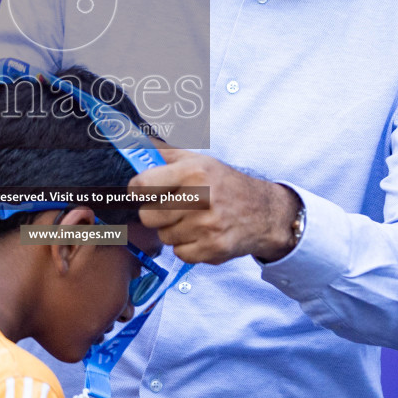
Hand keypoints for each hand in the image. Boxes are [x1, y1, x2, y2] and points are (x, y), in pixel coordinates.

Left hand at [130, 149, 300, 264]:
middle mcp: (200, 198)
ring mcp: (207, 226)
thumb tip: (133, 143)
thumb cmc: (225, 184)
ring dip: (173, 231)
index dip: (137, 190)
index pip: (142, 184)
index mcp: (194, 172)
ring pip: (163, 236)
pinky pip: (179, 253)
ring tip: (191, 220)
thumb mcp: (199, 160)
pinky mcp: (213, 249)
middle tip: (171, 208)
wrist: (264, 213)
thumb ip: (165, 153)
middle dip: (155, 213)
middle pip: (147, 216)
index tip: (142, 191)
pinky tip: (200, 235)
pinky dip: (186, 247)